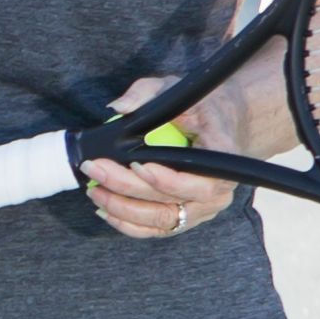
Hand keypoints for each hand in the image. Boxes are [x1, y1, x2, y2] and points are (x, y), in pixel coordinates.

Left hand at [78, 80, 238, 242]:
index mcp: (224, 158)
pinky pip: (156, 229)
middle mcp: (218, 191)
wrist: (223, 125)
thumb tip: (120, 107)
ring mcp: (203, 209)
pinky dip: (128, 224)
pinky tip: (105, 210)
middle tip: (95, 169)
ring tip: (94, 190)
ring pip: (161, 219)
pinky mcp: (186, 218)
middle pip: (171, 201)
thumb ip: (147, 93)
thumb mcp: (177, 88)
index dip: (167, 179)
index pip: (200, 180)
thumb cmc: (200, 107)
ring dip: (122, 209)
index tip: (136, 164)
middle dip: (127, 187)